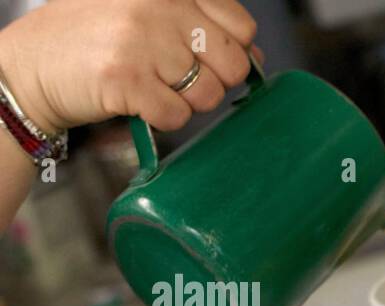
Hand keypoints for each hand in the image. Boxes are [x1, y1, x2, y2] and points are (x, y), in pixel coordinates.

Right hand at [0, 0, 258, 133]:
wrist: (31, 67)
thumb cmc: (96, 42)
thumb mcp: (149, 16)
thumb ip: (203, 28)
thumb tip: (256, 56)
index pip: (241, 26)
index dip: (231, 52)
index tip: (205, 58)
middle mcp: (158, 5)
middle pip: (233, 64)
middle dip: (213, 82)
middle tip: (177, 79)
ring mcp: (142, 41)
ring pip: (210, 94)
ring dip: (187, 103)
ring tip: (152, 87)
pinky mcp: (127, 78)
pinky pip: (179, 116)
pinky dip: (163, 118)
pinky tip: (138, 101)